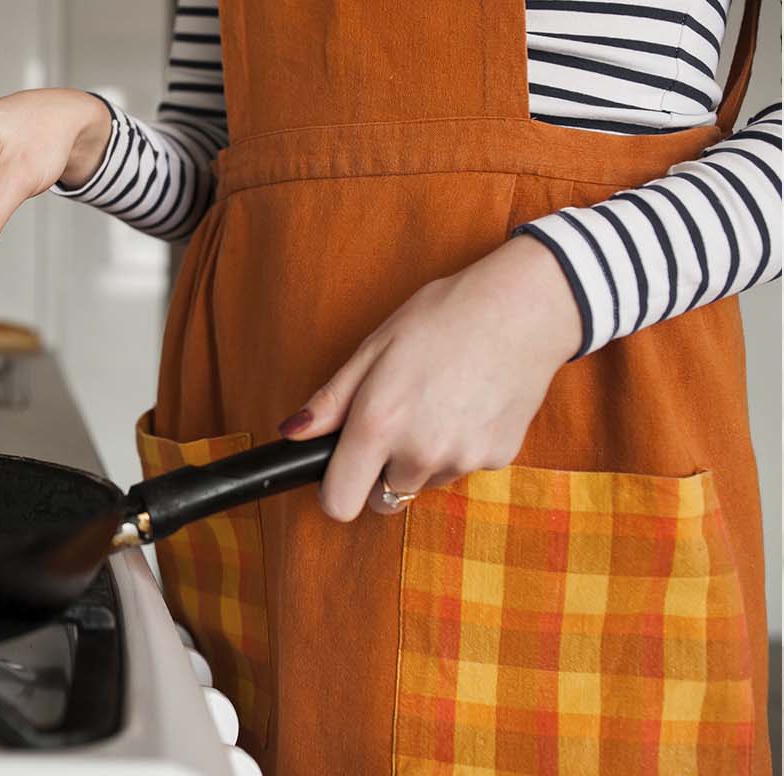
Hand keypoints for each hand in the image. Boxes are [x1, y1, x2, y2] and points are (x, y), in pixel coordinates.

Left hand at [280, 235, 582, 520]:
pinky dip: (458, 448)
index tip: (341, 469)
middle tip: (396, 421)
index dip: (334, 490)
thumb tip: (292, 434)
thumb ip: (330, 401)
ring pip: (423, 483)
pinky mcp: (497, 459)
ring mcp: (461, 460)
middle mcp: (419, 453)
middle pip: (383, 498)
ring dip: (420, 459)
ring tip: (436, 403)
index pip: (339, 504)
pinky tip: (467, 404)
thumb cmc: (441, 318)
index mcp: (378, 425)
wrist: (522, 310)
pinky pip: (461, 468)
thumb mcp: (374, 348)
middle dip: (380, 471)